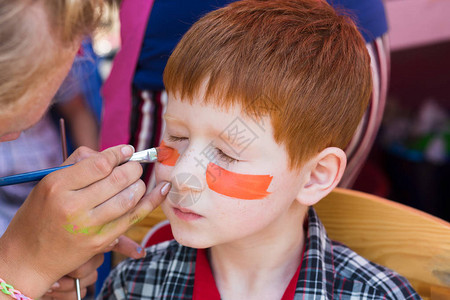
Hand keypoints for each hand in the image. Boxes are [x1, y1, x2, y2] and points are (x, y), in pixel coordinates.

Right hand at [0, 145, 170, 297]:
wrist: (28, 256)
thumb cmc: (40, 213)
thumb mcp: (48, 182)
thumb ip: (79, 163)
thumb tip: (113, 153)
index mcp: (58, 185)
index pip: (99, 164)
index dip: (119, 154)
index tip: (128, 150)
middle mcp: (73, 206)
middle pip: (118, 179)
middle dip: (133, 168)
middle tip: (135, 165)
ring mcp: (88, 227)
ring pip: (129, 198)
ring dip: (140, 184)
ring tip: (136, 180)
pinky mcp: (100, 242)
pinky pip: (133, 218)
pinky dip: (152, 202)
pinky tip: (162, 189)